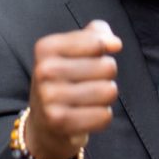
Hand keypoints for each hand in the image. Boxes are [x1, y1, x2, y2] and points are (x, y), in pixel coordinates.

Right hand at [26, 20, 121, 158]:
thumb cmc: (65, 80)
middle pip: (108, 67)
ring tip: (89, 100)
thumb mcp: (74, 51)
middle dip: (107, 76)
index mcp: (46, 47)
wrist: (44, 124)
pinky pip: (104, 116)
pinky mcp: (59, 122)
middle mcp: (44, 70)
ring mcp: (49, 97)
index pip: (97, 43)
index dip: (105, 50)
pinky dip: (102, 117)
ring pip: (109, 91)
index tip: (97, 57)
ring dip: (106, 97)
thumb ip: (96, 34)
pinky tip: (87, 116)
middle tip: (89, 83)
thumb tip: (115, 43)